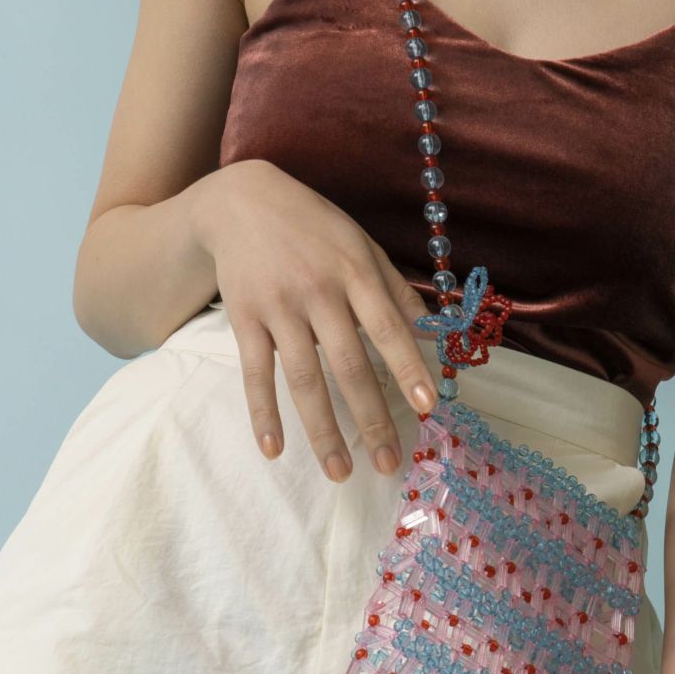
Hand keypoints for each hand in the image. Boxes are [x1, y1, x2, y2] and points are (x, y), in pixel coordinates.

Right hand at [191, 158, 441, 482]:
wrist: (241, 201)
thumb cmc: (314, 227)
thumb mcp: (362, 244)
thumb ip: (396, 289)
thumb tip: (433, 332)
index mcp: (354, 272)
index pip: (388, 327)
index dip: (407, 368)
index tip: (427, 408)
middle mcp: (318, 291)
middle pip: (348, 364)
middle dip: (371, 419)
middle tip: (388, 463)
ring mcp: (278, 307)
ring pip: (303, 379)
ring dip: (323, 430)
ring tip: (340, 472)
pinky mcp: (244, 318)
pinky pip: (255, 373)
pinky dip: (263, 413)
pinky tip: (274, 449)